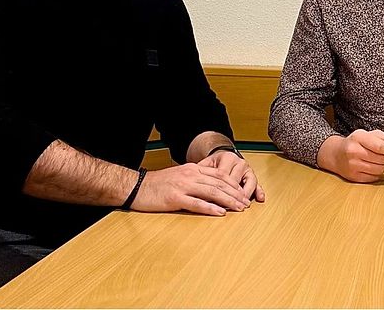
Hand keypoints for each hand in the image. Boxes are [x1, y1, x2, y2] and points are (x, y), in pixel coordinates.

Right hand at [131, 163, 251, 215]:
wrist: (136, 186)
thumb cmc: (157, 184)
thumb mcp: (179, 176)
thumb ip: (195, 179)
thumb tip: (211, 187)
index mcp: (193, 169)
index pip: (219, 175)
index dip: (234, 184)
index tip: (244, 193)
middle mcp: (191, 175)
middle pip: (219, 183)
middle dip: (235, 193)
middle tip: (247, 203)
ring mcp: (183, 186)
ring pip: (212, 192)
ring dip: (228, 201)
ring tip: (240, 208)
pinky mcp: (175, 198)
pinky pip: (196, 203)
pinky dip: (210, 208)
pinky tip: (221, 213)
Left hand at [197, 150, 264, 204]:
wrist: (218, 158)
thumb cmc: (210, 165)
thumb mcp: (203, 167)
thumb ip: (200, 175)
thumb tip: (196, 190)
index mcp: (227, 157)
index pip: (224, 176)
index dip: (218, 190)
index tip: (213, 201)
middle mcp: (238, 161)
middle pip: (236, 181)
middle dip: (232, 196)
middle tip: (228, 208)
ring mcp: (246, 168)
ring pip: (248, 182)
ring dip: (246, 195)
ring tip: (243, 206)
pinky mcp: (251, 175)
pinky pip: (257, 183)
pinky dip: (259, 191)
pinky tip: (260, 198)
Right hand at [317, 130, 383, 182]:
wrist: (336, 154)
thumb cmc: (356, 143)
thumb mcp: (369, 134)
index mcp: (358, 138)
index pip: (379, 146)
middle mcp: (353, 151)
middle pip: (382, 159)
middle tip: (380, 154)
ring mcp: (352, 165)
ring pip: (379, 169)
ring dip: (381, 165)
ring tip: (374, 160)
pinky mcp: (353, 177)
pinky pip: (374, 177)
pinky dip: (375, 173)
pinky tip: (369, 166)